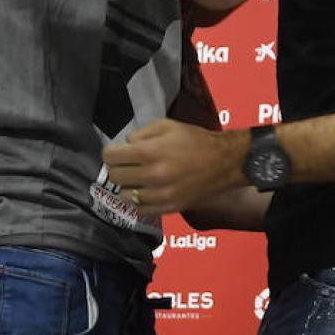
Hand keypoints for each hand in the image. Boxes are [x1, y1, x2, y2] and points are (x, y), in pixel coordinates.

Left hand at [102, 119, 244, 216]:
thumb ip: (142, 133)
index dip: (110, 152)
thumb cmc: (196, 140)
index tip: (115, 152)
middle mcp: (151, 175)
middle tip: (125, 164)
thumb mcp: (168, 125)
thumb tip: (126, 145)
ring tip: (136, 179)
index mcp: (149, 152)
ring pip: (125, 195)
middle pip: (115, 176)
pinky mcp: (168, 208)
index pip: (111, 157)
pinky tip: (145, 192)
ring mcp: (160, 195)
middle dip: (116, 168)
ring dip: (127, 186)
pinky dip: (138, 201)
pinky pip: (140, 209)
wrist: (225, 162)